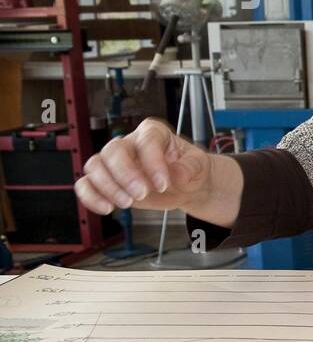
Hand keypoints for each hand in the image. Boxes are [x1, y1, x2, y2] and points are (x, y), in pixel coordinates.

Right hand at [75, 118, 214, 215]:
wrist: (186, 186)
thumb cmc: (190, 169)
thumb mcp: (199, 165)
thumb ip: (190, 167)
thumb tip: (177, 174)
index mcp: (153, 133)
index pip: (146, 141)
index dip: (152, 162)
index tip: (164, 183)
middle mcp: (130, 144)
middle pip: (113, 150)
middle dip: (125, 174)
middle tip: (143, 194)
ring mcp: (115, 162)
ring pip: (95, 166)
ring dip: (108, 187)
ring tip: (128, 203)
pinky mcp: (106, 182)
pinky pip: (85, 185)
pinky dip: (90, 197)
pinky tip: (107, 208)